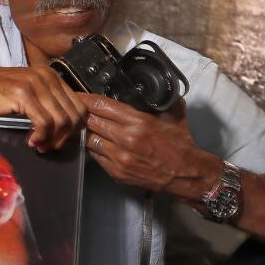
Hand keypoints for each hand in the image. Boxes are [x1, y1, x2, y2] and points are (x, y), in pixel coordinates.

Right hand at [0, 67, 86, 150]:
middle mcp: (47, 76)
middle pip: (74, 114)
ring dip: (53, 139)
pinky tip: (31, 140)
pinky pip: (45, 122)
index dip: (73, 129)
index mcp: (50, 76)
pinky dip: (41, 136)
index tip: (58, 140)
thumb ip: (44, 102)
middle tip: (49, 147)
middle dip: (65, 137)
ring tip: (39, 145)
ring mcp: (35, 83)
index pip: (79, 105)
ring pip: (62, 120)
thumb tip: (63, 126)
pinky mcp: (23, 94)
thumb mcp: (24, 93)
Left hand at [83, 96, 217, 197]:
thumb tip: (148, 90)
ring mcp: (119, 157)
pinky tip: (98, 144)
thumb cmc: (180, 145)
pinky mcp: (116, 172)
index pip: (102, 106)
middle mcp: (126, 139)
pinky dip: (94, 148)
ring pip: (90, 140)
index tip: (78, 95)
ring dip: (87, 133)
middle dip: (84, 115)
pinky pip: (95, 156)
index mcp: (138, 122)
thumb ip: (157, 101)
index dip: (86, 99)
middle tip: (79, 110)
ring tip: (87, 127)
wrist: (186, 174)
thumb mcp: (172, 115)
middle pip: (91, 122)